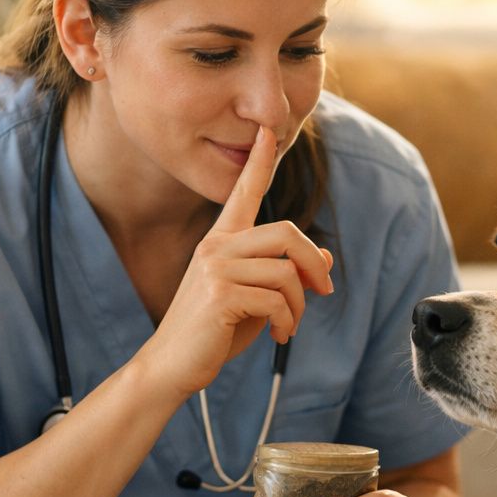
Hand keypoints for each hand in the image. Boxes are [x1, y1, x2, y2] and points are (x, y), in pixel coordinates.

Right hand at [142, 126, 332, 398]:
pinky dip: (287, 322)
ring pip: (286, 273)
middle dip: (312, 265)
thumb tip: (324, 257)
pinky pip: (277, 300)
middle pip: (286, 234)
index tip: (267, 130)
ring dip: (299, 306)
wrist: (173, 365)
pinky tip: (278, 336)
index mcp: (221, 241)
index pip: (243, 192)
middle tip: (323, 292)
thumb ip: (283, 275)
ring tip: (289, 326)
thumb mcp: (255, 299)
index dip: (259, 161)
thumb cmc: (213, 332)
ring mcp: (216, 268)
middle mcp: (217, 247)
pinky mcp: (220, 294)